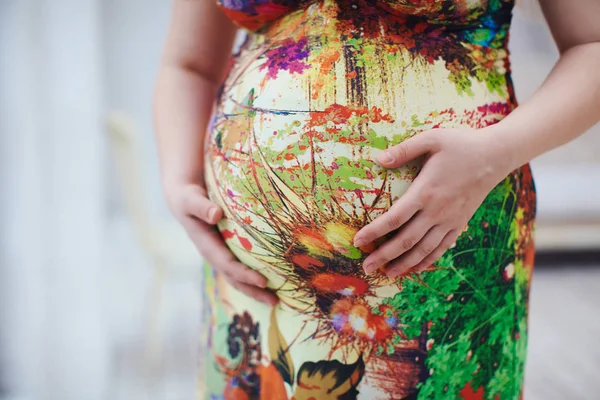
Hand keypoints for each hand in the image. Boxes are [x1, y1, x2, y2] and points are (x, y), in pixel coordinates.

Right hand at [166, 182, 278, 305]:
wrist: (182, 197)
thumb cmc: (187, 197)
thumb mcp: (190, 199)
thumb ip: (201, 206)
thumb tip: (216, 214)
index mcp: (206, 245)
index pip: (227, 264)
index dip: (244, 274)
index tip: (263, 281)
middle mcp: (214, 254)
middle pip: (234, 278)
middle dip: (253, 290)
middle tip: (274, 302)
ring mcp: (221, 253)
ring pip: (238, 276)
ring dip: (255, 289)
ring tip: (276, 300)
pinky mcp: (228, 249)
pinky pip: (243, 264)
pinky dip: (256, 274)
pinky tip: (274, 280)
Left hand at [353, 128, 510, 277]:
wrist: (496, 155)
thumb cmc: (461, 144)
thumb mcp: (431, 138)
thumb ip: (404, 149)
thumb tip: (378, 159)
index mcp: (425, 192)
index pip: (394, 218)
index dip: (374, 232)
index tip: (358, 241)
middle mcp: (437, 211)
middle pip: (406, 240)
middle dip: (383, 255)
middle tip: (366, 266)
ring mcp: (450, 220)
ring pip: (423, 249)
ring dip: (404, 264)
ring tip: (386, 273)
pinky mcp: (460, 223)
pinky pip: (442, 248)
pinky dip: (426, 260)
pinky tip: (415, 268)